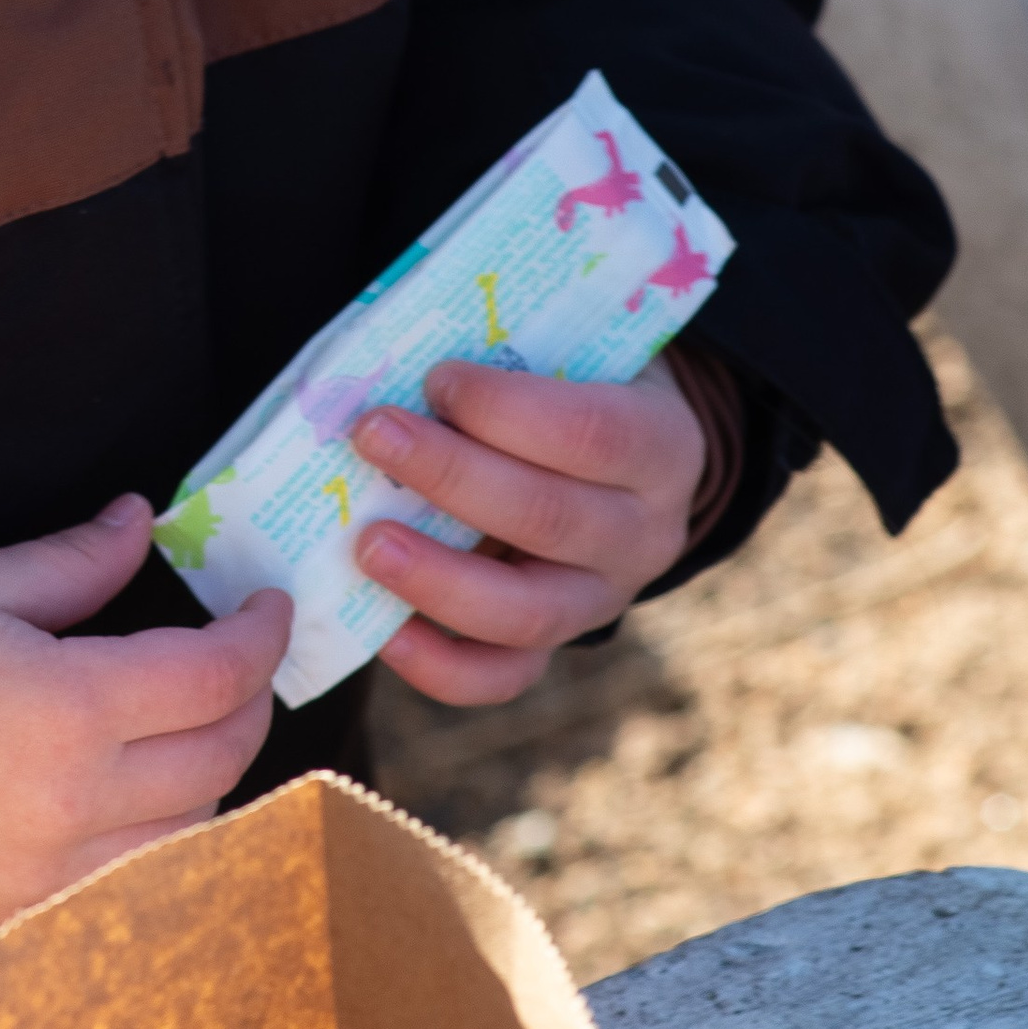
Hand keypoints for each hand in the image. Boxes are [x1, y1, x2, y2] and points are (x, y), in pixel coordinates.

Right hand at [0, 495, 290, 933]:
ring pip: (200, 825)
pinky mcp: (35, 906)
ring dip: (218, 770)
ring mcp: (59, 866)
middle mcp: (77, 797)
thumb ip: (78, 560)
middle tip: (241, 660)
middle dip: (250, 699)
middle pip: (223, 754)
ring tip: (198, 724)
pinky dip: (171, 831)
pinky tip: (154, 789)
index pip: (213, 677)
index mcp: (68, 705)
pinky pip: (143, 875)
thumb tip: (144, 520)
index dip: (260, 637)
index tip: (268, 608)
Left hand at [351, 356, 707, 705]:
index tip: (437, 378)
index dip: (507, 410)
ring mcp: (599, 599)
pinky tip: (385, 631)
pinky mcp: (551, 644)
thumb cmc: (569, 385)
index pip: (592, 433)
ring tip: (367, 542)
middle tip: (372, 434)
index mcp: (660, 446)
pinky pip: (502, 676)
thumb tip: (399, 363)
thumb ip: (509, 355)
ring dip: (438, 578)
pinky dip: (440, 665)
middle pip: (548, 518)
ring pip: (527, 612)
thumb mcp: (571, 352)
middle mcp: (643, 534)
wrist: (615, 462)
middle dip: (451, 476)